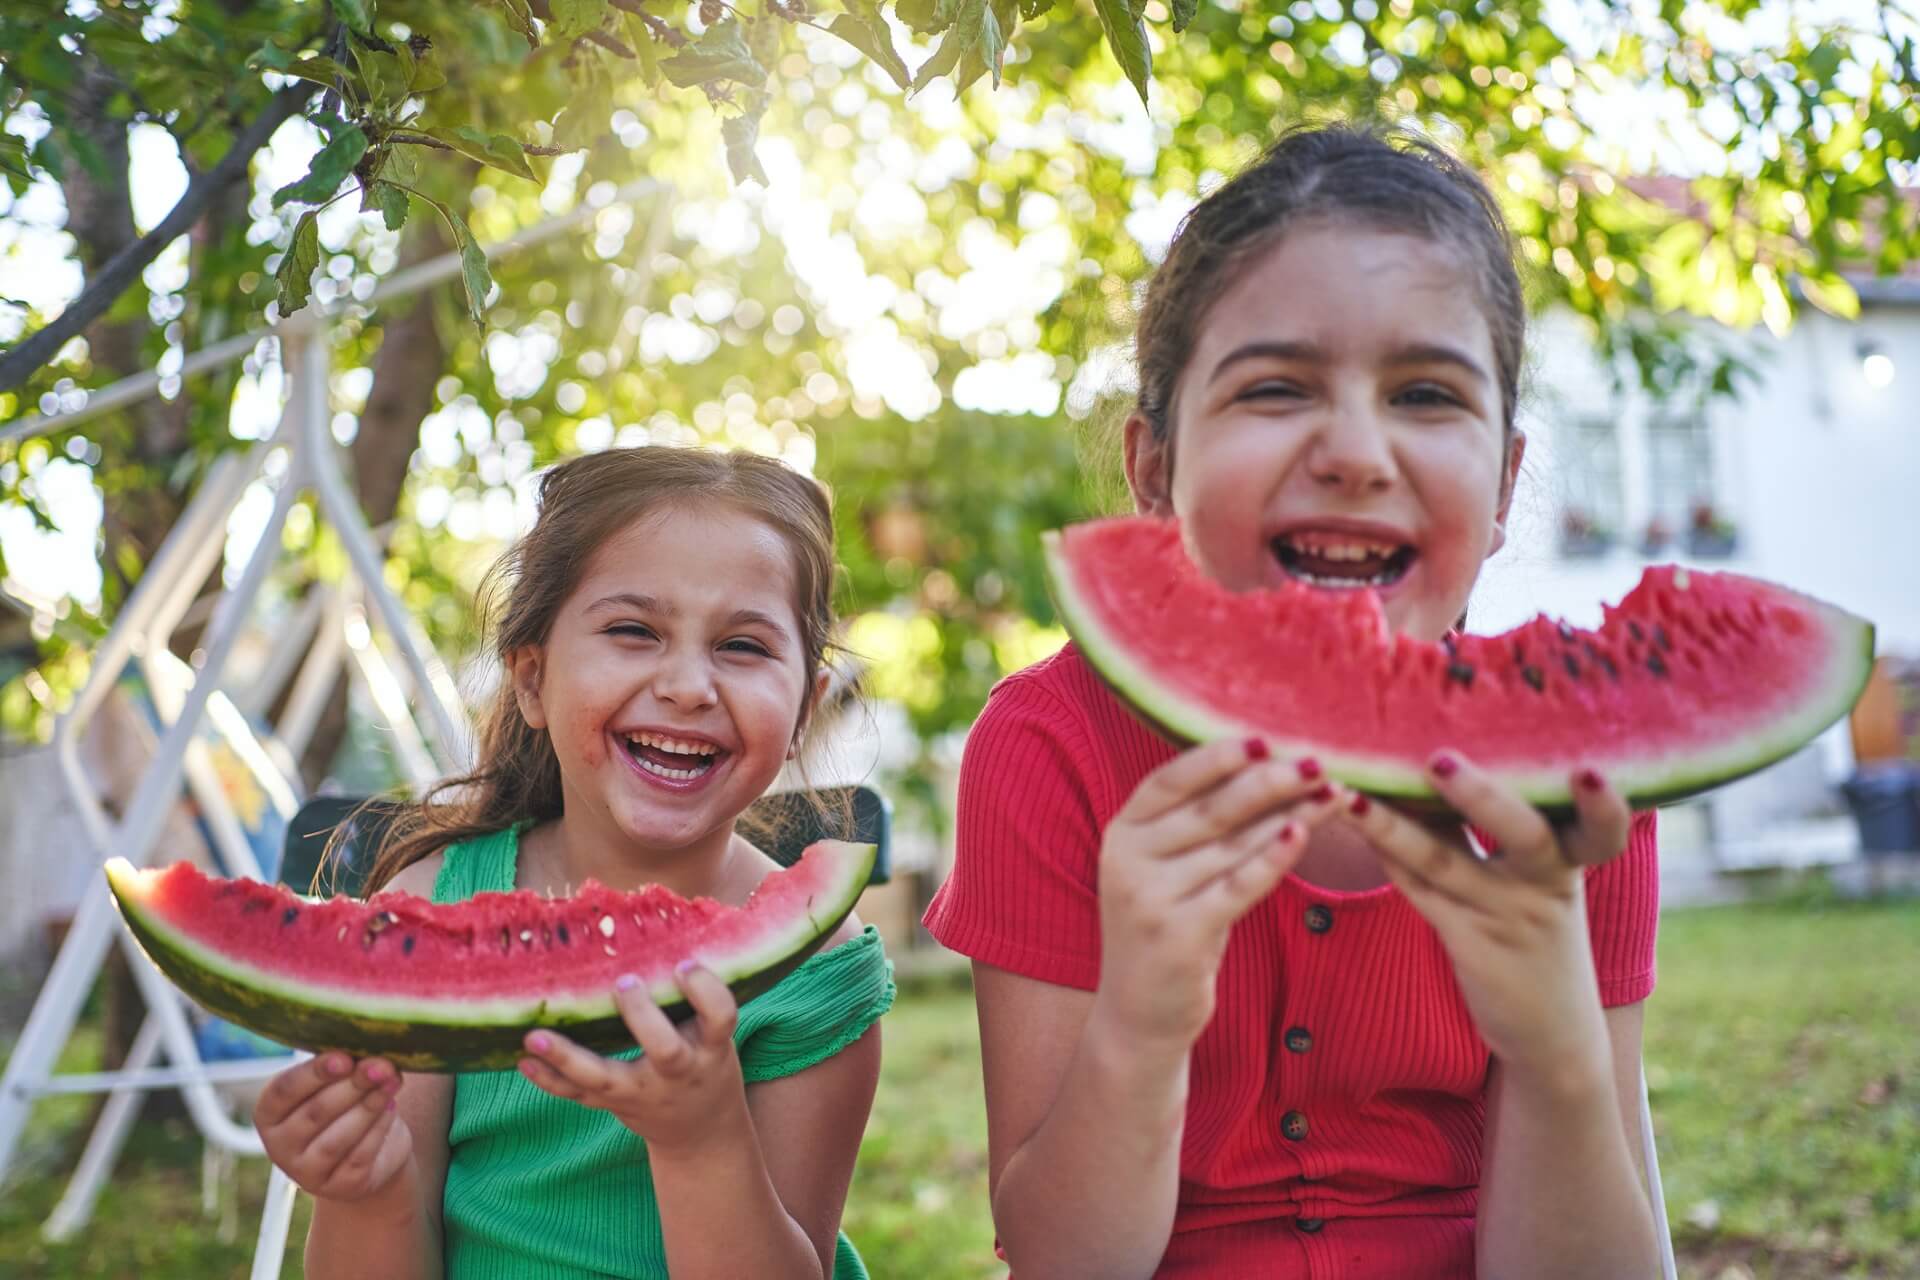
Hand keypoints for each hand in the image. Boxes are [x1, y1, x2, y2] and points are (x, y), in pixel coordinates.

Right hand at [253, 1052, 412, 1203]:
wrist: (372, 1152)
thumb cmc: (346, 1105)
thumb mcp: (335, 1084)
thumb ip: (341, 1068)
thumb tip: (368, 1057)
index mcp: (269, 1114)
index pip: (284, 1091)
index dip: (314, 1073)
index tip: (345, 1058)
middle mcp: (280, 1147)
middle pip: (315, 1113)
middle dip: (352, 1086)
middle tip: (382, 1066)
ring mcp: (306, 1173)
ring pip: (336, 1139)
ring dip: (368, 1107)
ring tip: (392, 1082)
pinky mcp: (339, 1187)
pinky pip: (359, 1157)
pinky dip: (378, 1129)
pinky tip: (391, 1107)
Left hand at [518, 964, 746, 1153]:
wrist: (701, 1128)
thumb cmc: (706, 1060)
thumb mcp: (714, 1033)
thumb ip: (692, 999)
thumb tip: (659, 928)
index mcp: (711, 1047)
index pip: (720, 1018)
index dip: (705, 991)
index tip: (684, 964)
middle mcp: (679, 1071)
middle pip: (665, 1050)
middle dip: (642, 1017)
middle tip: (624, 983)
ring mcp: (644, 1092)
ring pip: (605, 1078)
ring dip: (568, 1057)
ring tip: (534, 1037)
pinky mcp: (615, 1104)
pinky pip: (579, 1095)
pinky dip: (550, 1079)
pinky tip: (524, 1060)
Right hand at [1094, 737, 1341, 1052]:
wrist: (1139, 1012)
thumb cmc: (1169, 927)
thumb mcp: (1166, 870)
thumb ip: (1197, 825)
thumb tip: (1264, 767)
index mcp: (1122, 833)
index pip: (1170, 779)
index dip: (1217, 757)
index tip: (1265, 739)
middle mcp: (1128, 861)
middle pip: (1210, 808)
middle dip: (1270, 781)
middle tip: (1317, 762)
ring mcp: (1151, 899)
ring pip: (1233, 844)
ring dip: (1289, 815)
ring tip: (1332, 794)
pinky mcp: (1180, 935)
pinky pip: (1238, 886)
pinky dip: (1273, 857)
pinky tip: (1304, 833)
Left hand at [1336, 753, 1631, 1083]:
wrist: (1552, 1033)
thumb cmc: (1541, 931)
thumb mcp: (1546, 880)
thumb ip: (1511, 825)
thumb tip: (1456, 750)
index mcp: (1573, 863)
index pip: (1602, 834)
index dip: (1604, 808)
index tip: (1591, 775)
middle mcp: (1543, 887)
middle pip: (1524, 836)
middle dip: (1481, 797)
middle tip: (1439, 759)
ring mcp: (1503, 918)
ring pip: (1444, 862)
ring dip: (1396, 824)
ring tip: (1354, 793)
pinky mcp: (1468, 945)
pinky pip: (1420, 894)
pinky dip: (1387, 856)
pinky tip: (1354, 824)